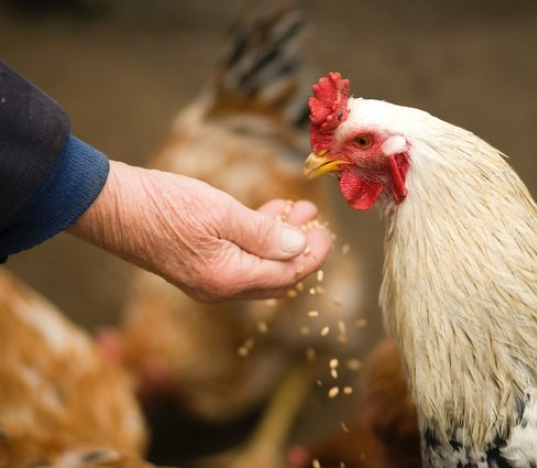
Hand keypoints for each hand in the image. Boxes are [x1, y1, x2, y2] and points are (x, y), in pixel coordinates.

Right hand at [67, 161, 332, 301]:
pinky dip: (258, 239)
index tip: (326, 232)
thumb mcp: (221, 214)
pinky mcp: (198, 265)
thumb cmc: (163, 206)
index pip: (287, 276)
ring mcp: (207, 279)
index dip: (312, 255)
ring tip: (297, 210)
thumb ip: (265, 234)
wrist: (110, 207)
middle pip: (276, 277)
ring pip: (259, 266)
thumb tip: (300, 247)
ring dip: (280, 240)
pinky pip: (239, 259)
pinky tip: (267, 214)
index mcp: (229, 279)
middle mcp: (220, 288)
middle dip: (300, 249)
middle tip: (315, 222)